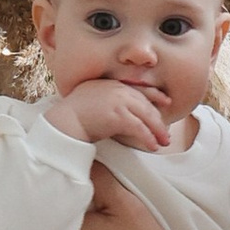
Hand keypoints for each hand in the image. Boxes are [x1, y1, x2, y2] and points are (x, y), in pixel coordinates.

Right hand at [48, 78, 172, 151]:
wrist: (64, 121)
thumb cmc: (73, 115)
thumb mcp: (91, 100)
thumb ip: (106, 100)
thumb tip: (117, 112)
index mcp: (111, 83)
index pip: (139, 89)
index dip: (155, 95)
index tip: (165, 101)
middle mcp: (117, 89)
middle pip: (145, 103)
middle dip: (158, 120)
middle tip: (165, 133)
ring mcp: (118, 100)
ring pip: (146, 115)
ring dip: (157, 131)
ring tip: (163, 142)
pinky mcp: (118, 115)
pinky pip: (139, 127)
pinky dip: (148, 137)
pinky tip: (152, 145)